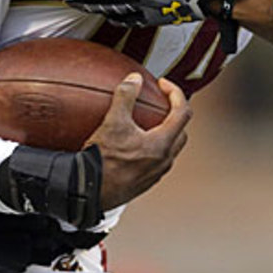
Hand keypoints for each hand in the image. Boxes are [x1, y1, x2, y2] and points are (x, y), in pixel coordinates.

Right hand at [88, 74, 191, 209]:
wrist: (89, 192)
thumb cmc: (103, 160)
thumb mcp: (113, 122)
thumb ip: (125, 96)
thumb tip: (134, 79)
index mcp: (162, 144)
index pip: (183, 112)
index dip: (176, 93)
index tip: (162, 84)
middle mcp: (164, 160)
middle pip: (181, 132)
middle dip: (174, 114)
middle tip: (160, 103)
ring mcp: (156, 174)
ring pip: (170, 149)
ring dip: (164, 133)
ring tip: (147, 123)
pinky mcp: (145, 183)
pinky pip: (156, 161)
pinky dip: (152, 148)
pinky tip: (133, 145)